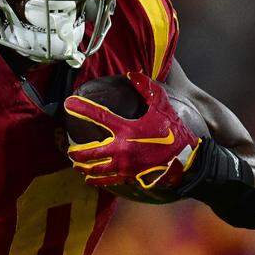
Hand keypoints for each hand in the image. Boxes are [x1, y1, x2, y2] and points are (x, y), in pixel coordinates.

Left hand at [64, 72, 200, 188]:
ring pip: (94, 168)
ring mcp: (123, 165)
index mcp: (126, 129)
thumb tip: (133, 74)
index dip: (82, 108)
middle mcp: (120, 148)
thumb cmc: (174, 132)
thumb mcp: (162, 106)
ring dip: (82, 166)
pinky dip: (95, 180)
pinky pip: (106, 180)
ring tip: (75, 164)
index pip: (98, 115)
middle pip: (88, 151)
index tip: (69, 103)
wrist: (186, 160)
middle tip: (69, 149)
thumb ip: (147, 88)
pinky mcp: (128, 176)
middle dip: (75, 151)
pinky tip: (89, 179)